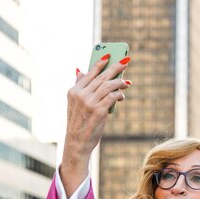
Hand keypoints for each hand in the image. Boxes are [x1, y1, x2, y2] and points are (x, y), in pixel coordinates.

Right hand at [60, 55, 130, 194]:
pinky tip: (121, 96)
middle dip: (115, 68)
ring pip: (108, 85)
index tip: (109, 55)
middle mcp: (80, 94)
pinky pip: (113, 97)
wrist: (77, 142)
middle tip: (126, 61)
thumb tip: (80, 70)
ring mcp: (89, 102)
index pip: (89, 73)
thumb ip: (80, 87)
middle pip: (101, 77)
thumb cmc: (79, 123)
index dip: (100, 63)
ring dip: (120, 82)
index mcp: (73, 91)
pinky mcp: (99, 111)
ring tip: (127, 82)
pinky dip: (119, 95)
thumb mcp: (75, 104)